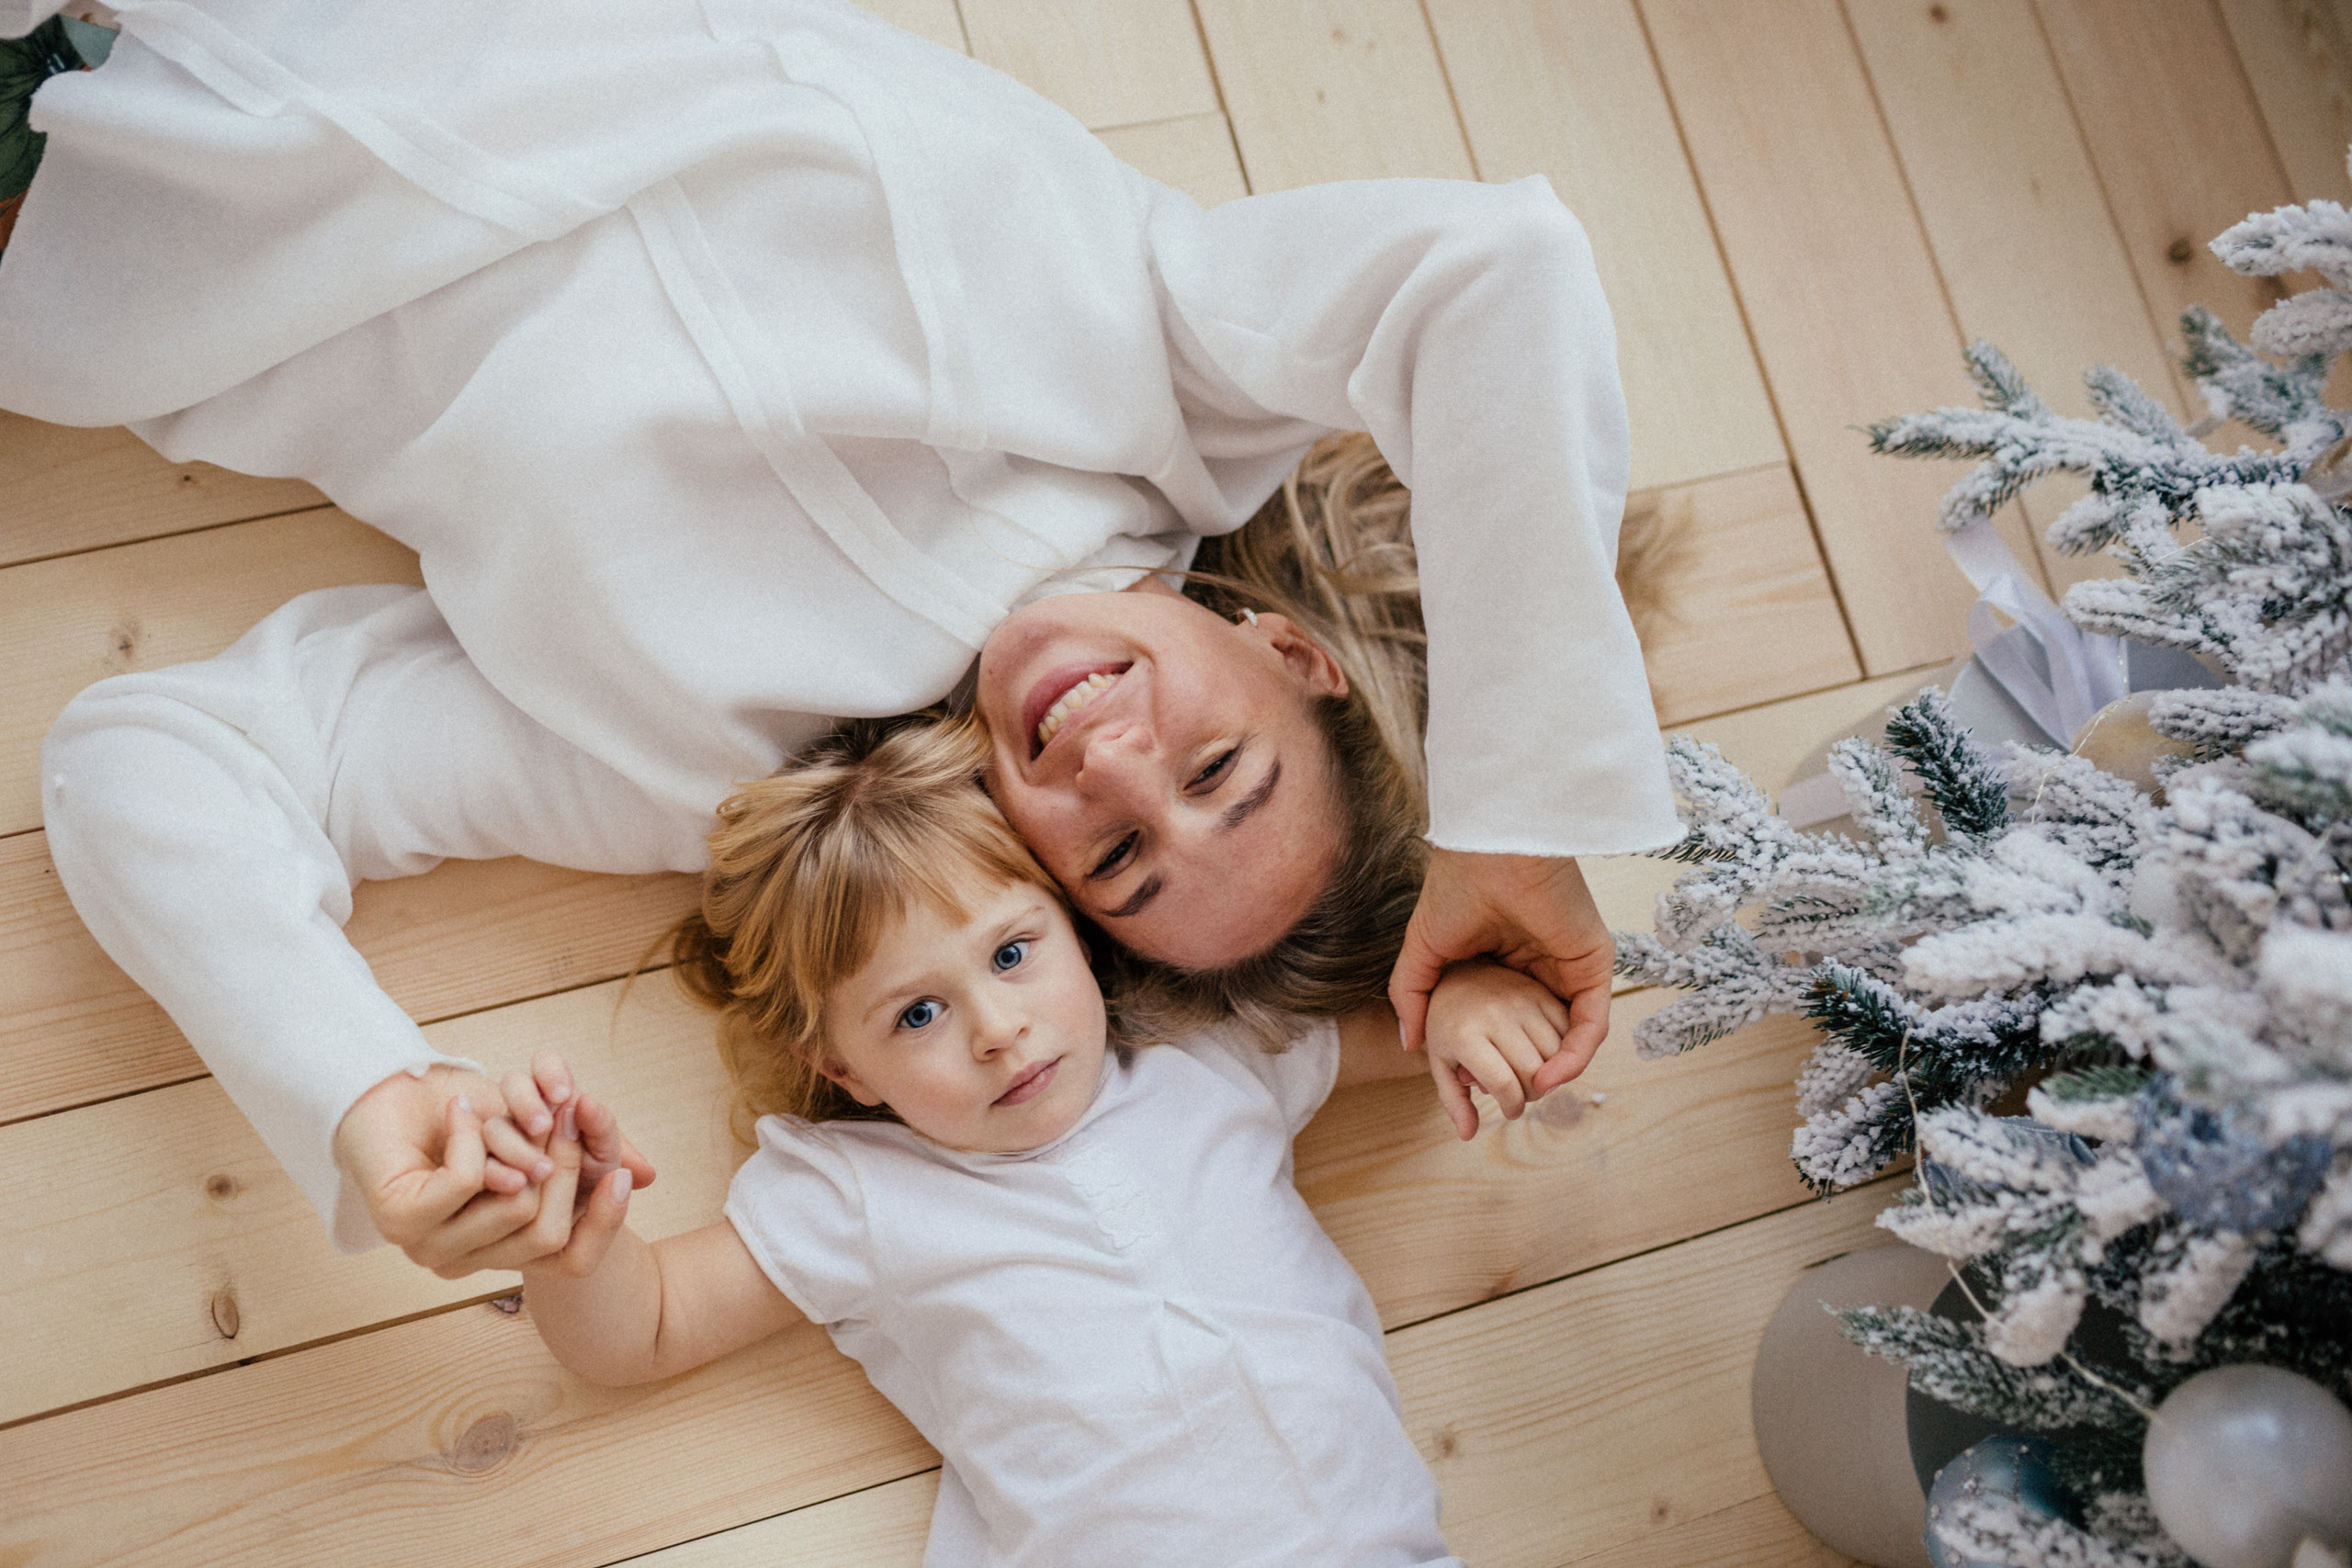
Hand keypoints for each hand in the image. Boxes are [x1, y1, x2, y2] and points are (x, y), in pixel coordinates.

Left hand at [334, 1055, 655, 1276]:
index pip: (575, 1262)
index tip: (622, 1175)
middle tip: (562, 1110)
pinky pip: (467, 1180)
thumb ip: (589, 1156)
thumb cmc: (467, 1114)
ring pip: (514, 1205)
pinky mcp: (401, 1220)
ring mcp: (429, 1248)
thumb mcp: (540, 1132)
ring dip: (514, 1141)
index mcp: (500, 1251)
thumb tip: (647, 1175)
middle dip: (566, 1164)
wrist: (390, 1089)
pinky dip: (474, 1136)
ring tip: (502, 1105)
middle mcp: (466, 1262)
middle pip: (551, 1231)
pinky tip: (464, 1111)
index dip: (606, 1221)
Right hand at [1388, 849, 1612, 1095]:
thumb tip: (1412, 1043)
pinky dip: (1577, 1055)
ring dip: (1555, 1071)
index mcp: (1504, 959)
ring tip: (1532, 1094)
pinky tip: (1553, 1076)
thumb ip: (1413, 995)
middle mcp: (1540, 965)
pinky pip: (1592, 1022)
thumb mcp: (1423, 951)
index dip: (1496, 1054)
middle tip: (1511, 1101)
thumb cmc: (1456, 889)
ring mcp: (1569, 967)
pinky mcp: (1594, 966)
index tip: (1477, 1084)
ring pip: (1570, 1033)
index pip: (1508, 1019)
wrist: (1493, 855)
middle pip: (1542, 1032)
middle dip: (1529, 1071)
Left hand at [1422, 959, 1570, 1139]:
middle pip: (1533, 1072)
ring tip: (1533, 1075)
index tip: (1509, 1111)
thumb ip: (1453, 1099)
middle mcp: (1494, 1014)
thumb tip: (1468, 1134)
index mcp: (1464, 1034)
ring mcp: (1519, 1000)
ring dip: (1551, 1074)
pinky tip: (1545, 1053)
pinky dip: (1563, 1049)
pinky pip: (1567, 1030)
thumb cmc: (1447, 1025)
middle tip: (1522, 1095)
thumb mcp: (1440, 1061)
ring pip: (1555, 1054)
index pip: (1502, 1083)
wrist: (1456, 975)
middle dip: (1532, 1095)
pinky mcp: (1539, 991)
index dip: (1512, 1106)